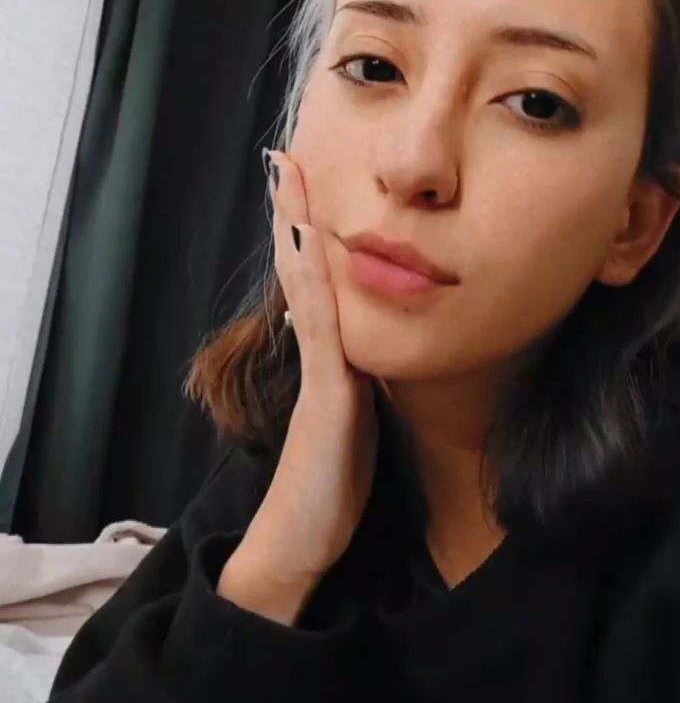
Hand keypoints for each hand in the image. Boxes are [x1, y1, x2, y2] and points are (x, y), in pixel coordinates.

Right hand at [224, 148, 380, 586]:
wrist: (301, 543)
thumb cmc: (330, 488)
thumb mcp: (355, 425)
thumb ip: (360, 387)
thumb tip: (371, 356)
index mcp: (331, 362)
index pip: (319, 285)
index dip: (311, 235)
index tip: (308, 186)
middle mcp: (318, 359)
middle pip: (303, 273)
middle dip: (295, 216)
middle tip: (286, 159)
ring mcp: (318, 376)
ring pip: (307, 289)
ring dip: (297, 231)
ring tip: (290, 178)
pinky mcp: (325, 401)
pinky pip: (320, 331)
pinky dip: (313, 284)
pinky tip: (310, 245)